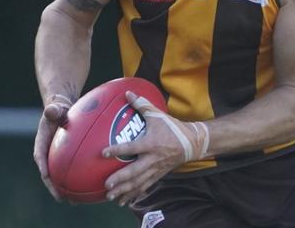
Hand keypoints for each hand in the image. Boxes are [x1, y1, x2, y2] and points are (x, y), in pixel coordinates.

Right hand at [33, 93, 73, 200]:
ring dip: (66, 189)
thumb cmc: (58, 110)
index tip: (46, 176)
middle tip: (62, 198)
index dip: (43, 167)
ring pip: (61, 176)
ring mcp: (56, 158)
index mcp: (42, 143)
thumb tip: (51, 110)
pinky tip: (90, 188)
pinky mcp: (65, 160)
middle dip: (54, 187)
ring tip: (76, 201)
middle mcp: (47, 154)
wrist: (61, 112)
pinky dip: (79, 180)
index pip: (40, 156)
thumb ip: (53, 110)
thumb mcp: (56, 109)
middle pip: (49, 173)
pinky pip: (72, 171)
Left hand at [102, 91, 208, 205]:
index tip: (103, 153)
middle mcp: (152, 158)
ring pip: (138, 183)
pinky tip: (124, 201)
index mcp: (151, 143)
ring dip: (124, 190)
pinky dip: (134, 194)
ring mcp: (156, 169)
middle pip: (135, 171)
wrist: (191, 143)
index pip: (132, 147)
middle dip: (120, 179)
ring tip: (111, 196)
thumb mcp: (158, 114)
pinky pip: (145, 187)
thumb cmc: (172, 127)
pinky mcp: (158, 175)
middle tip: (106, 184)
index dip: (118, 150)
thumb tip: (127, 93)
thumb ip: (142, 105)